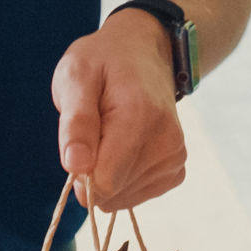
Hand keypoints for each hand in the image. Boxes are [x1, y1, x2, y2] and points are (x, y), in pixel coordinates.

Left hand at [51, 12, 187, 210]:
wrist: (143, 52)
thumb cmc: (102, 62)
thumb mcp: (75, 77)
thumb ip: (75, 122)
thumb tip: (75, 167)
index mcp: (140, 118)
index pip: (105, 181)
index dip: (80, 171)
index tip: (79, 140)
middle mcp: (167, 141)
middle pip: (112, 192)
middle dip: (93, 169)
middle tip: (96, 128)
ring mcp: (175, 157)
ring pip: (122, 198)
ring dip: (107, 172)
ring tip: (111, 131)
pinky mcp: (176, 169)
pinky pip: (136, 195)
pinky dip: (122, 178)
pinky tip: (125, 145)